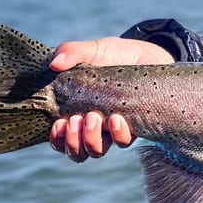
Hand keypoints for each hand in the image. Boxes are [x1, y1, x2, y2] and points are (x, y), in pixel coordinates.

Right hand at [47, 37, 173, 160]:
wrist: (148, 54)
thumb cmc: (116, 55)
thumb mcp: (92, 50)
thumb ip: (71, 52)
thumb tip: (55, 64)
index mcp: (77, 111)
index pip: (61, 139)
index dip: (57, 140)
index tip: (59, 124)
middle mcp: (94, 126)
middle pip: (78, 152)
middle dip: (73, 142)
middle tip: (77, 119)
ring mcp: (113, 128)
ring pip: (97, 150)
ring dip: (91, 139)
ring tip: (94, 117)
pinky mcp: (135, 126)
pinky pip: (123, 142)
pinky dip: (118, 134)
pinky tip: (117, 118)